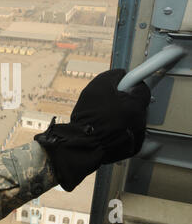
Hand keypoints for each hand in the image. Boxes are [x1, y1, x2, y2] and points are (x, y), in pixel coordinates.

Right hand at [34, 69, 150, 191]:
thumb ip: (113, 76)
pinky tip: (106, 130)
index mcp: (135, 105)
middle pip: (137, 105)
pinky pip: (128, 134)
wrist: (81, 144)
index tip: (124, 85)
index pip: (142, 88)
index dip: (130, 85)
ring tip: (104, 119)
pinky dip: (120, 131)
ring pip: (132, 120)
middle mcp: (140, 122)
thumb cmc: (88, 118)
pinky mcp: (130, 148)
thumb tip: (120, 74)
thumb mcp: (97, 86)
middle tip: (108, 103)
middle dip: (124, 102)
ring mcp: (136, 137)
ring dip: (122, 117)